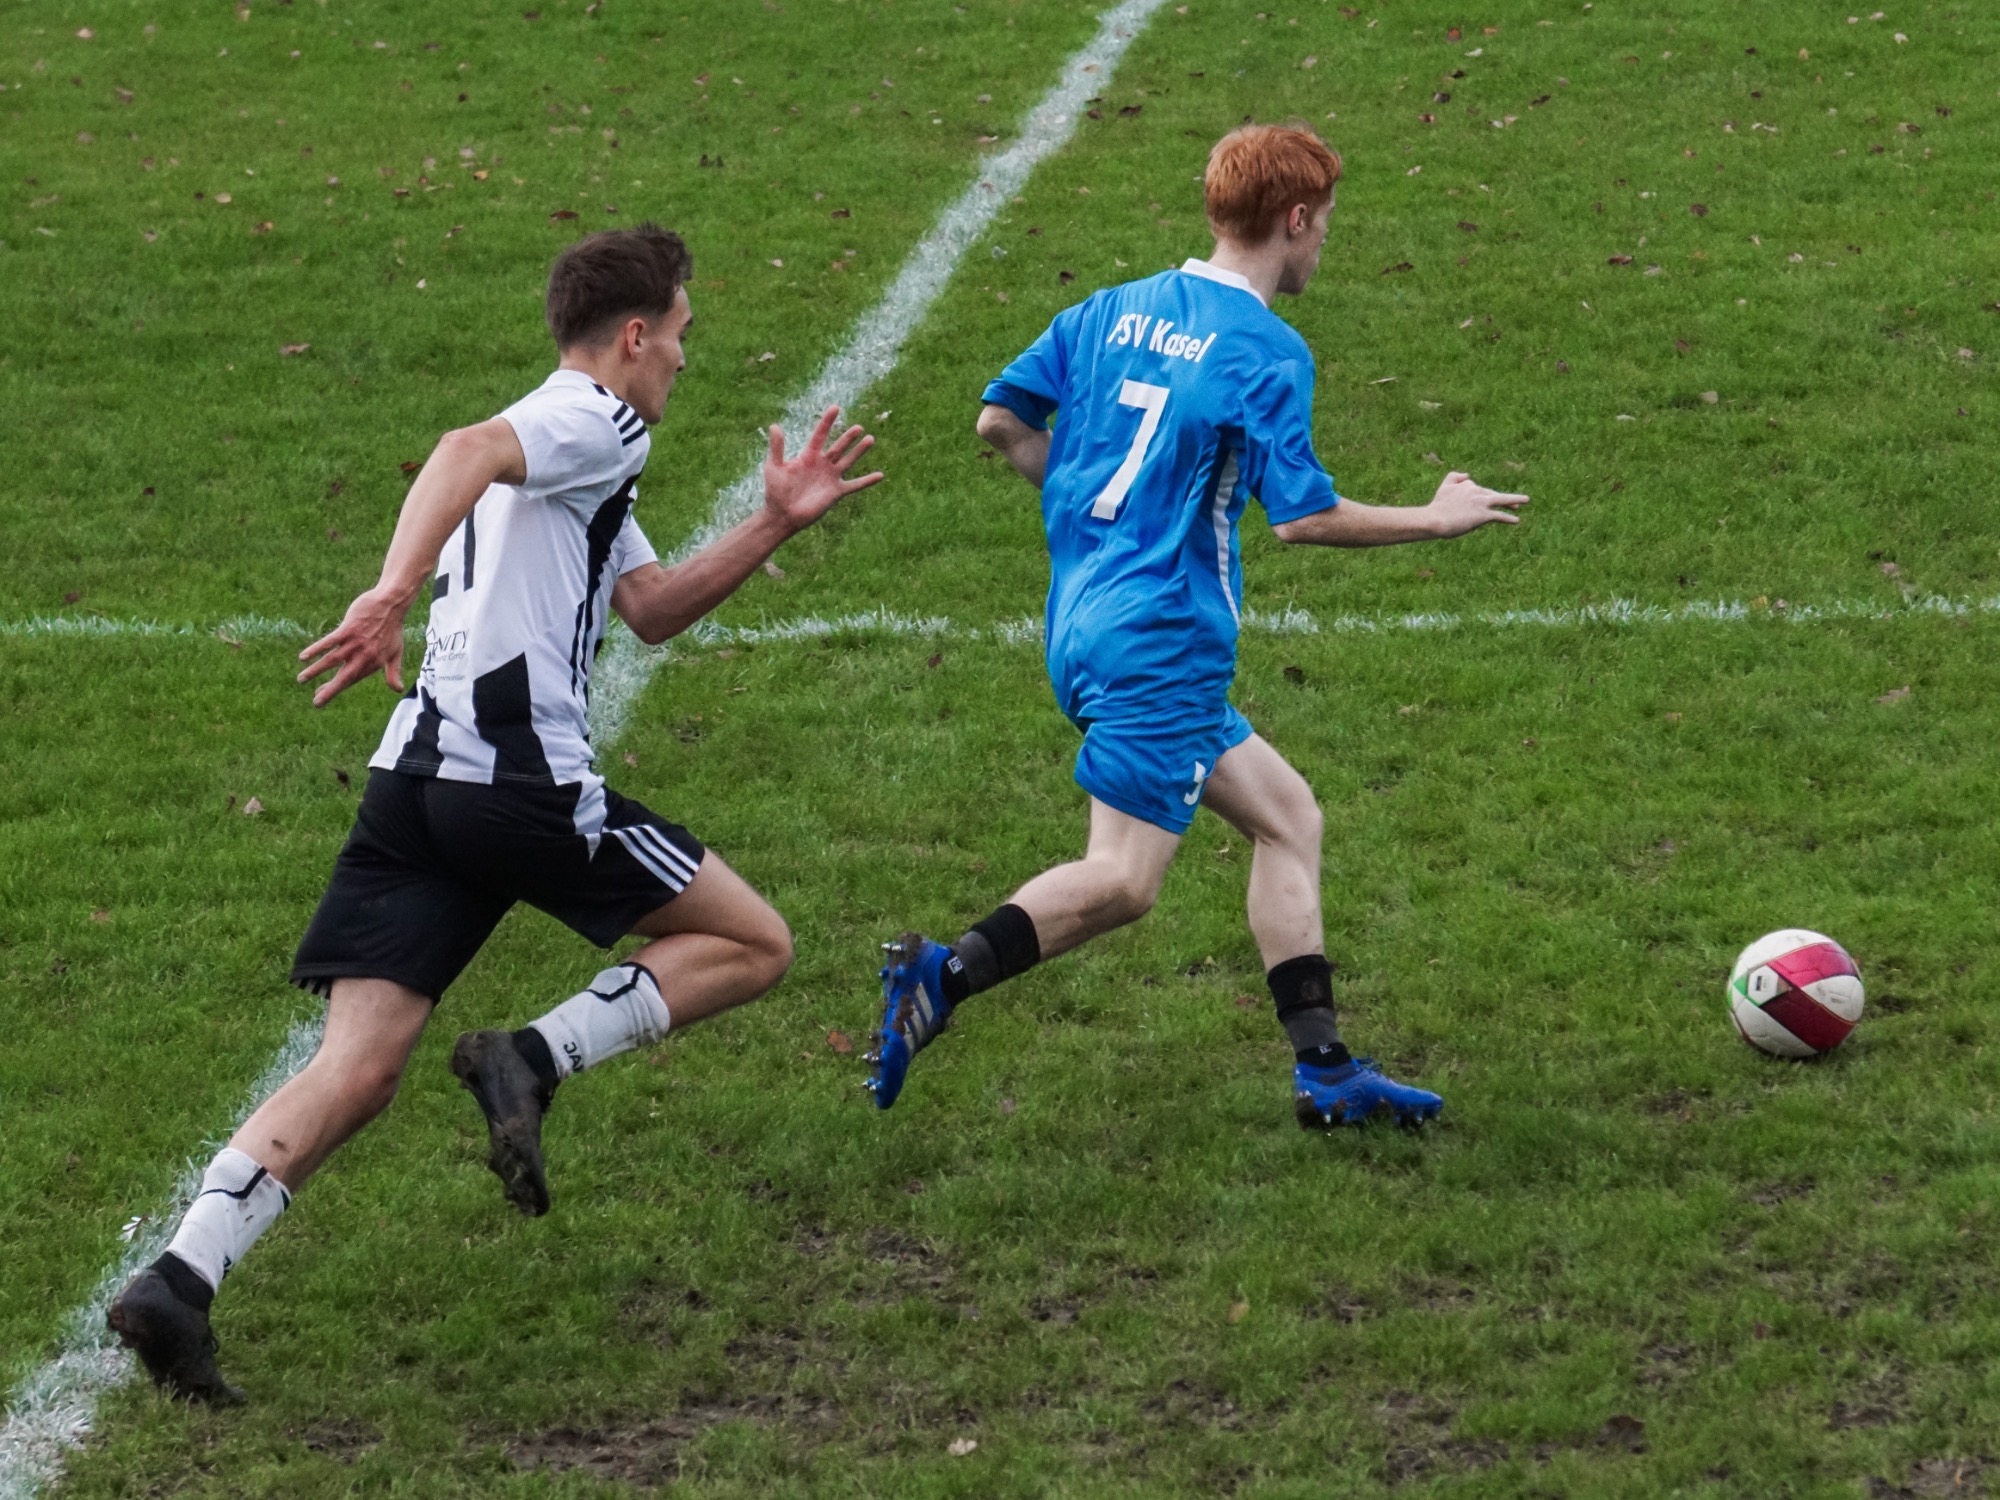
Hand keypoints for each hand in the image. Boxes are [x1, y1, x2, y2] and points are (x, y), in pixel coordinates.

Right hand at [298, 586, 410, 706]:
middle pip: (343, 677)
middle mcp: (363, 656)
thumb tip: (399, 689)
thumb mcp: (396, 653)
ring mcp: (355, 643)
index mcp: (372, 663)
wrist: (391, 605)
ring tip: (301, 679)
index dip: (336, 689)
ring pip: (331, 660)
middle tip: (316, 703)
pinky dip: (315, 649)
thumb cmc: (393, 629)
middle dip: (330, 690)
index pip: (351, 680)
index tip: (320, 696)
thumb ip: (393, 672)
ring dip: (315, 671)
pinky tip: (302, 657)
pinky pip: (329, 642)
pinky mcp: (348, 629)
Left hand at [761, 406, 883, 532]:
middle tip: (859, 427)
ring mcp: (831, 477)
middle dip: (848, 437)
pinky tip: (880, 475)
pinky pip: (855, 485)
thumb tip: (774, 426)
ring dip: (859, 451)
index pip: (820, 435)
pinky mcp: (837, 492)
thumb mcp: (774, 467)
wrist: (783, 514)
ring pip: (849, 461)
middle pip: (838, 446)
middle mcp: (822, 464)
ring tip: (870, 439)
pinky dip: (867, 481)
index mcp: (808, 456)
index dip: (827, 421)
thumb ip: (777, 447)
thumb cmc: (775, 491)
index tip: (836, 407)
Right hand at [1427, 471, 1528, 536]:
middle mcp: (1476, 491)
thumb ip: (1454, 476)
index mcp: (1468, 484)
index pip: (1480, 490)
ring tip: (1526, 500)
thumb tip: (1468, 474)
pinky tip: (1516, 520)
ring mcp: (1481, 503)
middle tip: (1516, 504)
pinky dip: (1509, 518)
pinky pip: (1499, 516)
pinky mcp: (1483, 515)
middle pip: (1493, 494)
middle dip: (1505, 499)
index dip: (1481, 500)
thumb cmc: (1438, 507)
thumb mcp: (1444, 486)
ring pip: (1502, 500)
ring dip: (1515, 500)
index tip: (1477, 509)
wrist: (1435, 519)